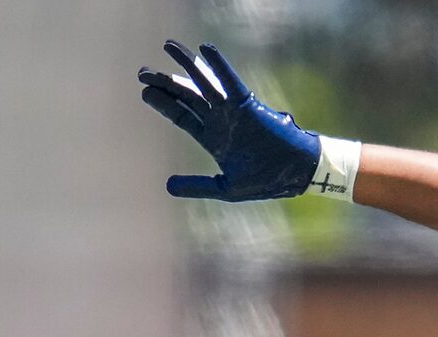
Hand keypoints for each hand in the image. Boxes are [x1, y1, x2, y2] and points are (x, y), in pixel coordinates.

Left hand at [138, 41, 318, 200]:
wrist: (295, 173)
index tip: (144, 91)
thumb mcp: (226, 188)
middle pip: (186, 95)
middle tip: (142, 72)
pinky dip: (219, 65)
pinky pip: (230, 81)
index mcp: (212, 137)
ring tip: (168, 47)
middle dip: (165, 82)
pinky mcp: (248, 104)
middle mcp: (219, 119)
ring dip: (187, 64)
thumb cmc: (265, 181)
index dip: (163, 102)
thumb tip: (168, 186)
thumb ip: (198, 185)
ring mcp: (232, 110)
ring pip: (204, 82)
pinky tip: (205, 49)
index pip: (181, 115)